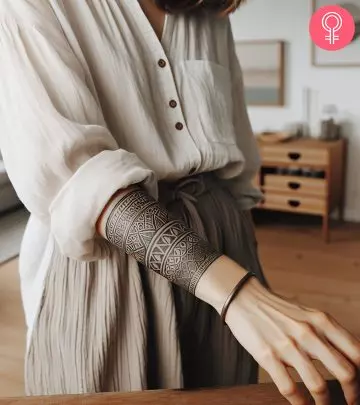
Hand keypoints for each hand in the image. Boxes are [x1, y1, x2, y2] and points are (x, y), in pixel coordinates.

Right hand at [226, 278, 359, 404]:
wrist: (244, 298)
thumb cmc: (277, 309)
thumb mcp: (307, 314)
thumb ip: (327, 333)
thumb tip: (349, 359)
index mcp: (321, 321)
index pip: (356, 353)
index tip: (359, 387)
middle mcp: (308, 333)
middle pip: (345, 372)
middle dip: (352, 395)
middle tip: (349, 402)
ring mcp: (287, 345)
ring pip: (319, 386)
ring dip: (324, 403)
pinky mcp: (268, 356)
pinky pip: (290, 389)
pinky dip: (300, 403)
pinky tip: (301, 404)